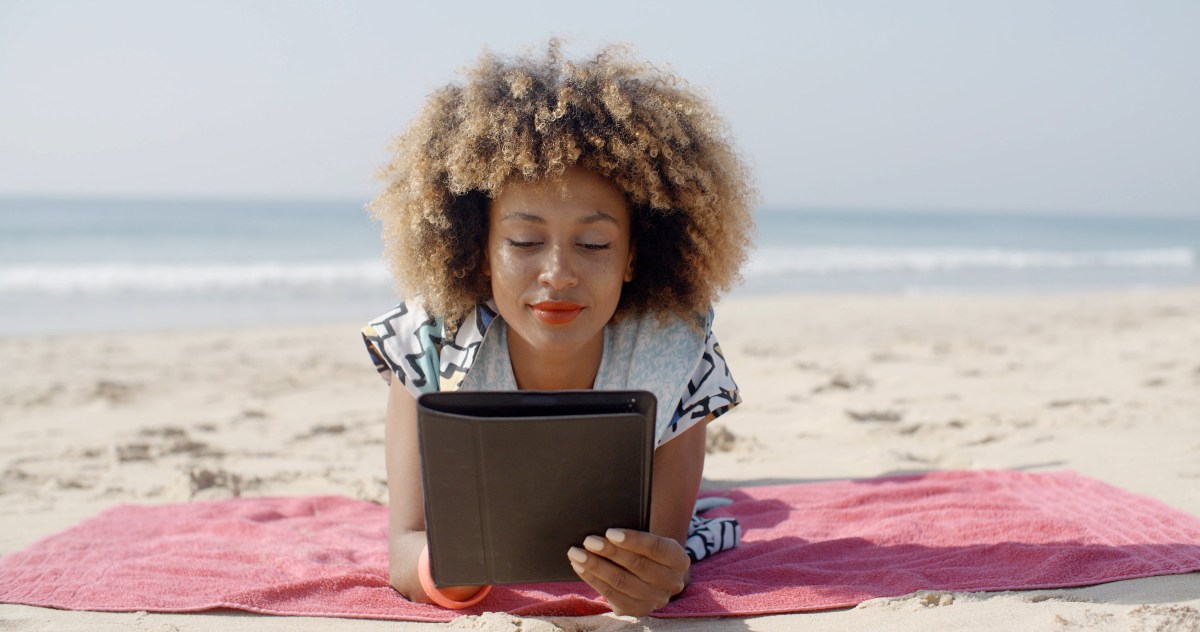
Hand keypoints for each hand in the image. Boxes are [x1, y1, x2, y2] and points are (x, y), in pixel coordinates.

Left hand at [567, 528, 689, 616]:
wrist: (655, 577)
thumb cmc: (646, 549)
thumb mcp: (650, 539)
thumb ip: (635, 534)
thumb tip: (605, 524)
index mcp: (679, 560)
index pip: (655, 548)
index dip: (633, 540)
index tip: (609, 531)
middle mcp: (672, 582)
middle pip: (637, 565)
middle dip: (609, 552)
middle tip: (588, 540)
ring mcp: (655, 599)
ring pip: (621, 582)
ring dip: (595, 566)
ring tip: (576, 553)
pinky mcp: (638, 610)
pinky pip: (611, 595)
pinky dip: (593, 579)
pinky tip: (579, 567)